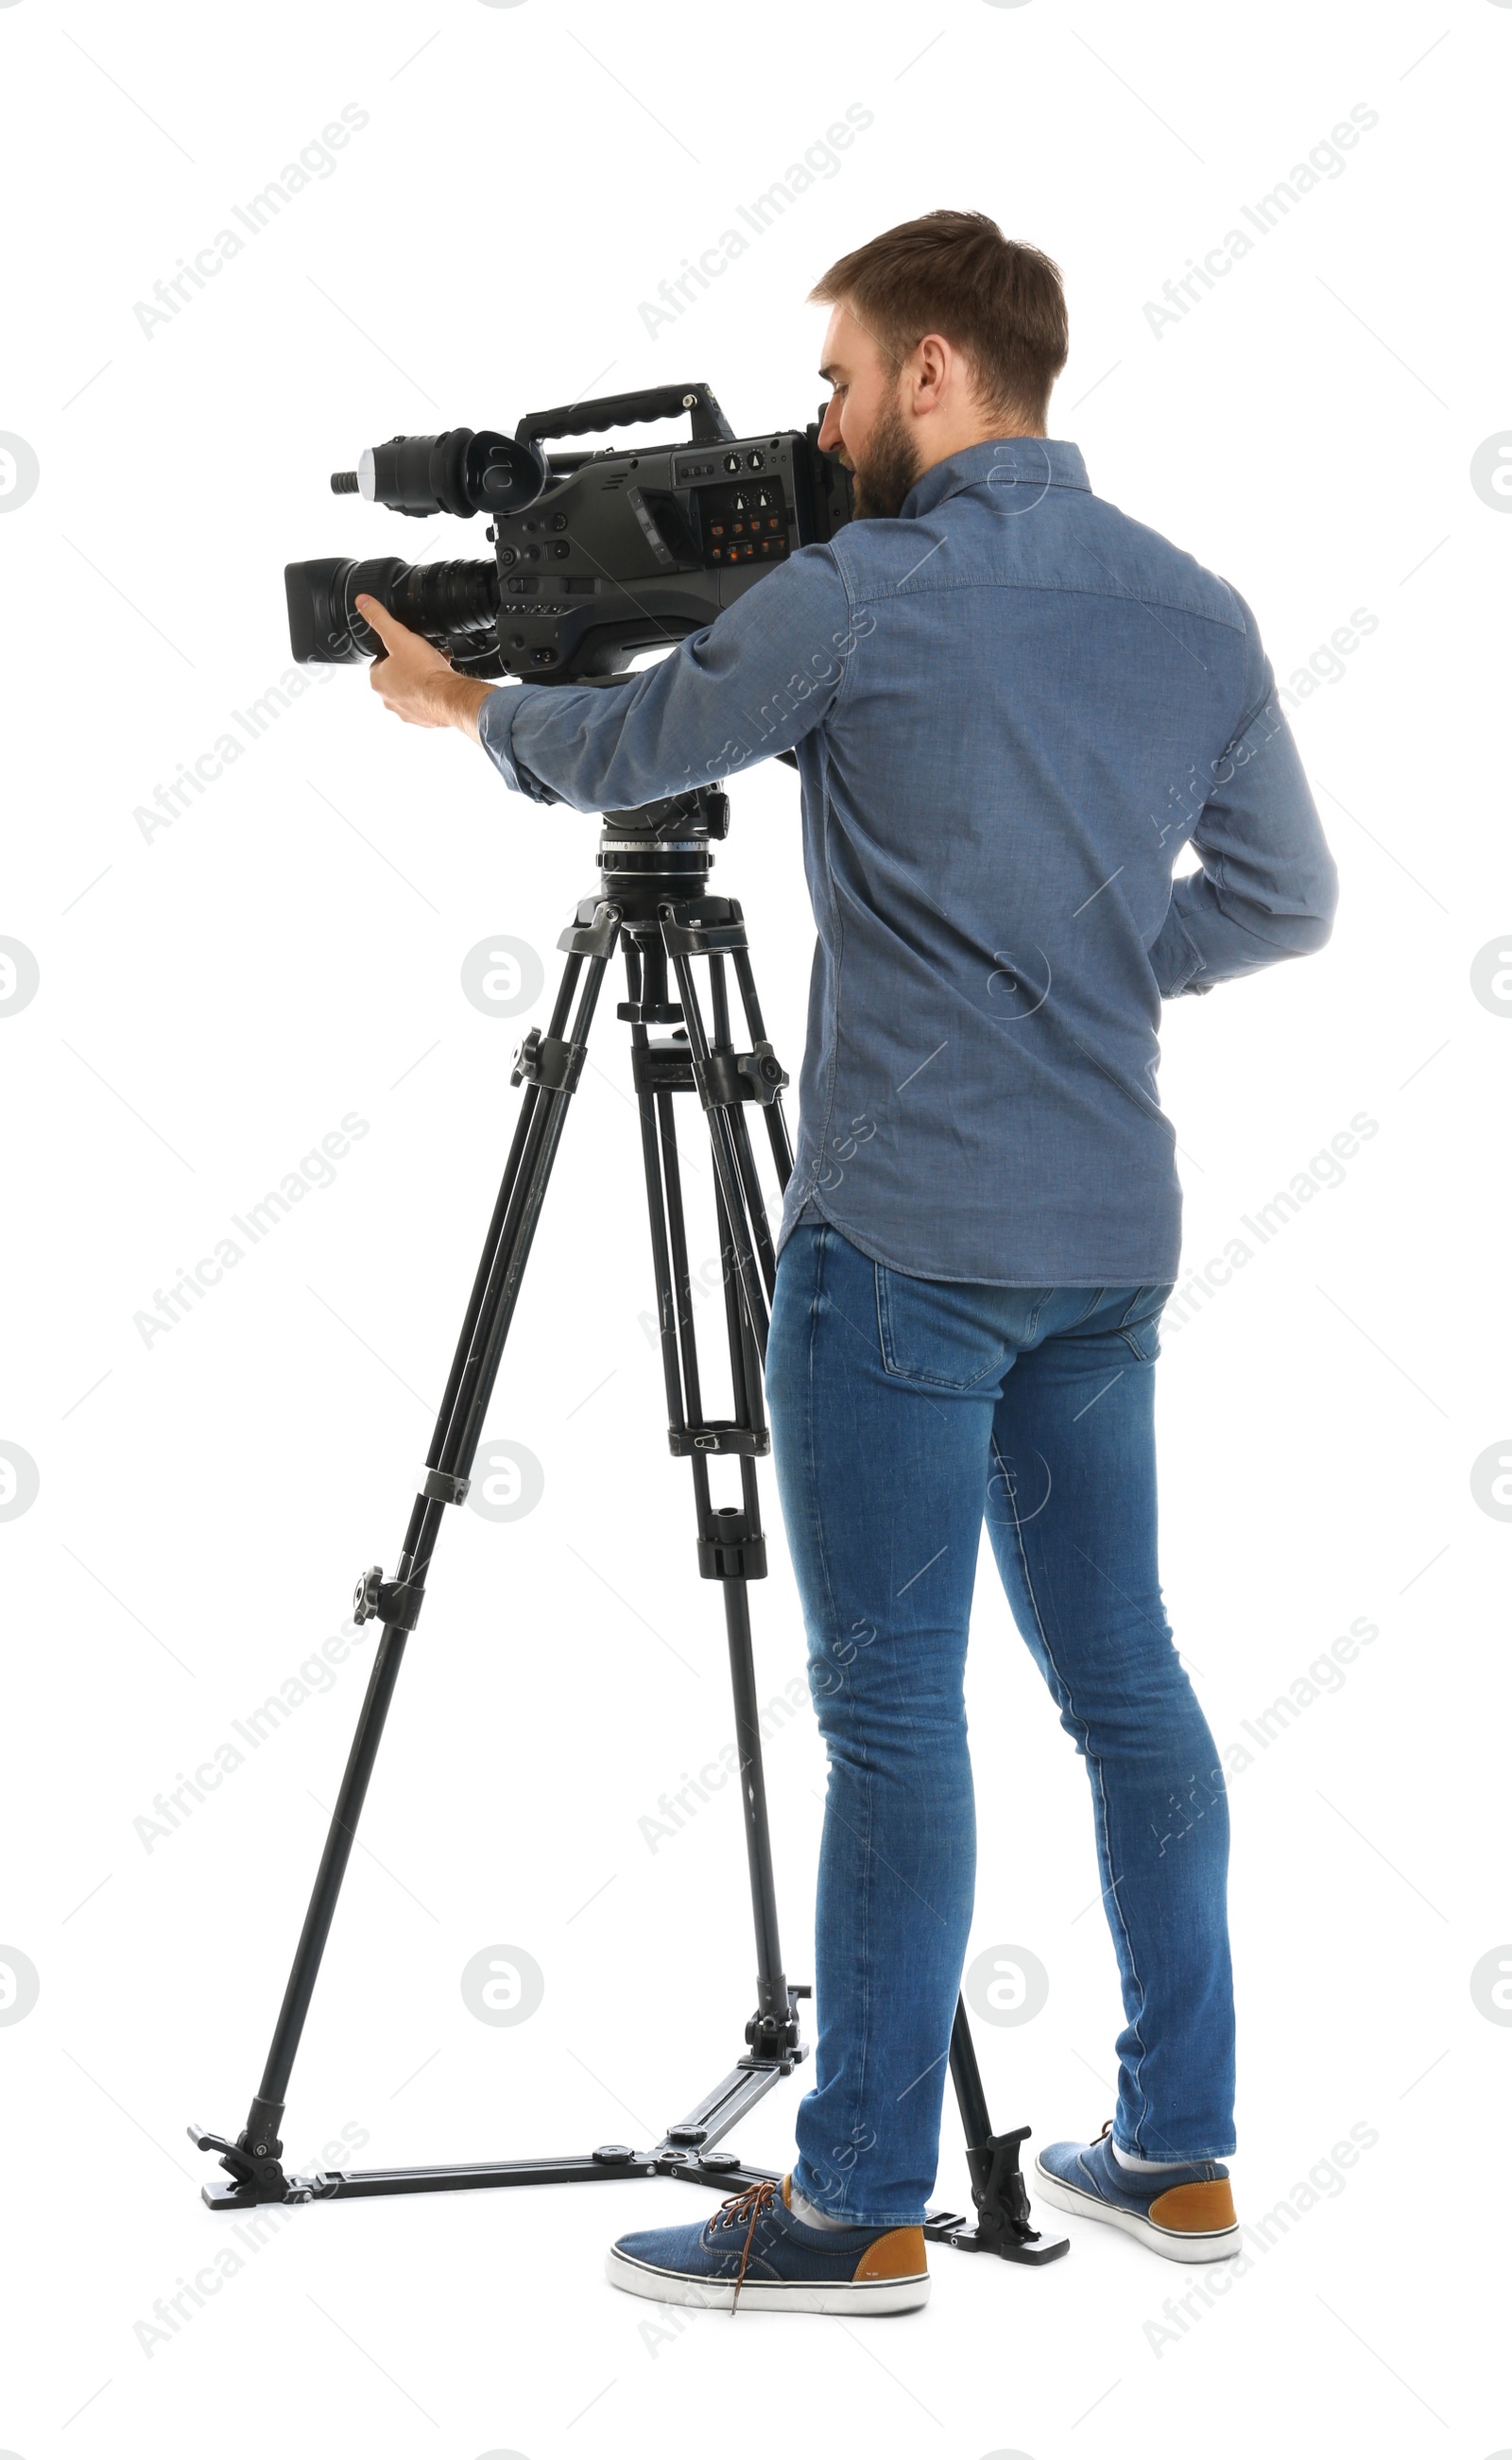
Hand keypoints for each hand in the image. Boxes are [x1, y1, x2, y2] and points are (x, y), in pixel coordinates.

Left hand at [355, 595, 491, 739]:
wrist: (448, 698)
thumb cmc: (424, 671)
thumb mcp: (398, 636)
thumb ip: (380, 618)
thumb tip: (362, 602)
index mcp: (377, 681)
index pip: (379, 662)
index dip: (392, 652)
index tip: (404, 647)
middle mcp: (387, 699)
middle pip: (395, 676)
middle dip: (408, 666)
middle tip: (422, 657)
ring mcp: (406, 711)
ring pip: (411, 690)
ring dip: (420, 680)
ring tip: (433, 669)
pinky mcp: (423, 719)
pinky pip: (425, 703)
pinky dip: (431, 694)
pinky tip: (441, 684)